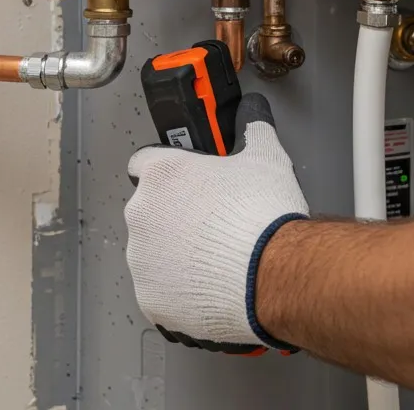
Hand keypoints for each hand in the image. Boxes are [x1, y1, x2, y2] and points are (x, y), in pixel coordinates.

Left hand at [125, 93, 308, 352]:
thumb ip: (253, 132)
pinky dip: (180, 291)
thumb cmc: (264, 218)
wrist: (271, 275)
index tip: (183, 182)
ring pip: (152, 254)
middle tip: (212, 225)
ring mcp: (142, 259)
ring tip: (215, 258)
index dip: (168, 172)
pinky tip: (211, 285)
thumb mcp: (266, 159)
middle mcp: (142, 214)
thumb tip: (254, 116)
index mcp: (163, 174)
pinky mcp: (150, 297)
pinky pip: (160, 291)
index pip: (143, 162)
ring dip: (175, 255)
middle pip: (150, 212)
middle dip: (175, 217)